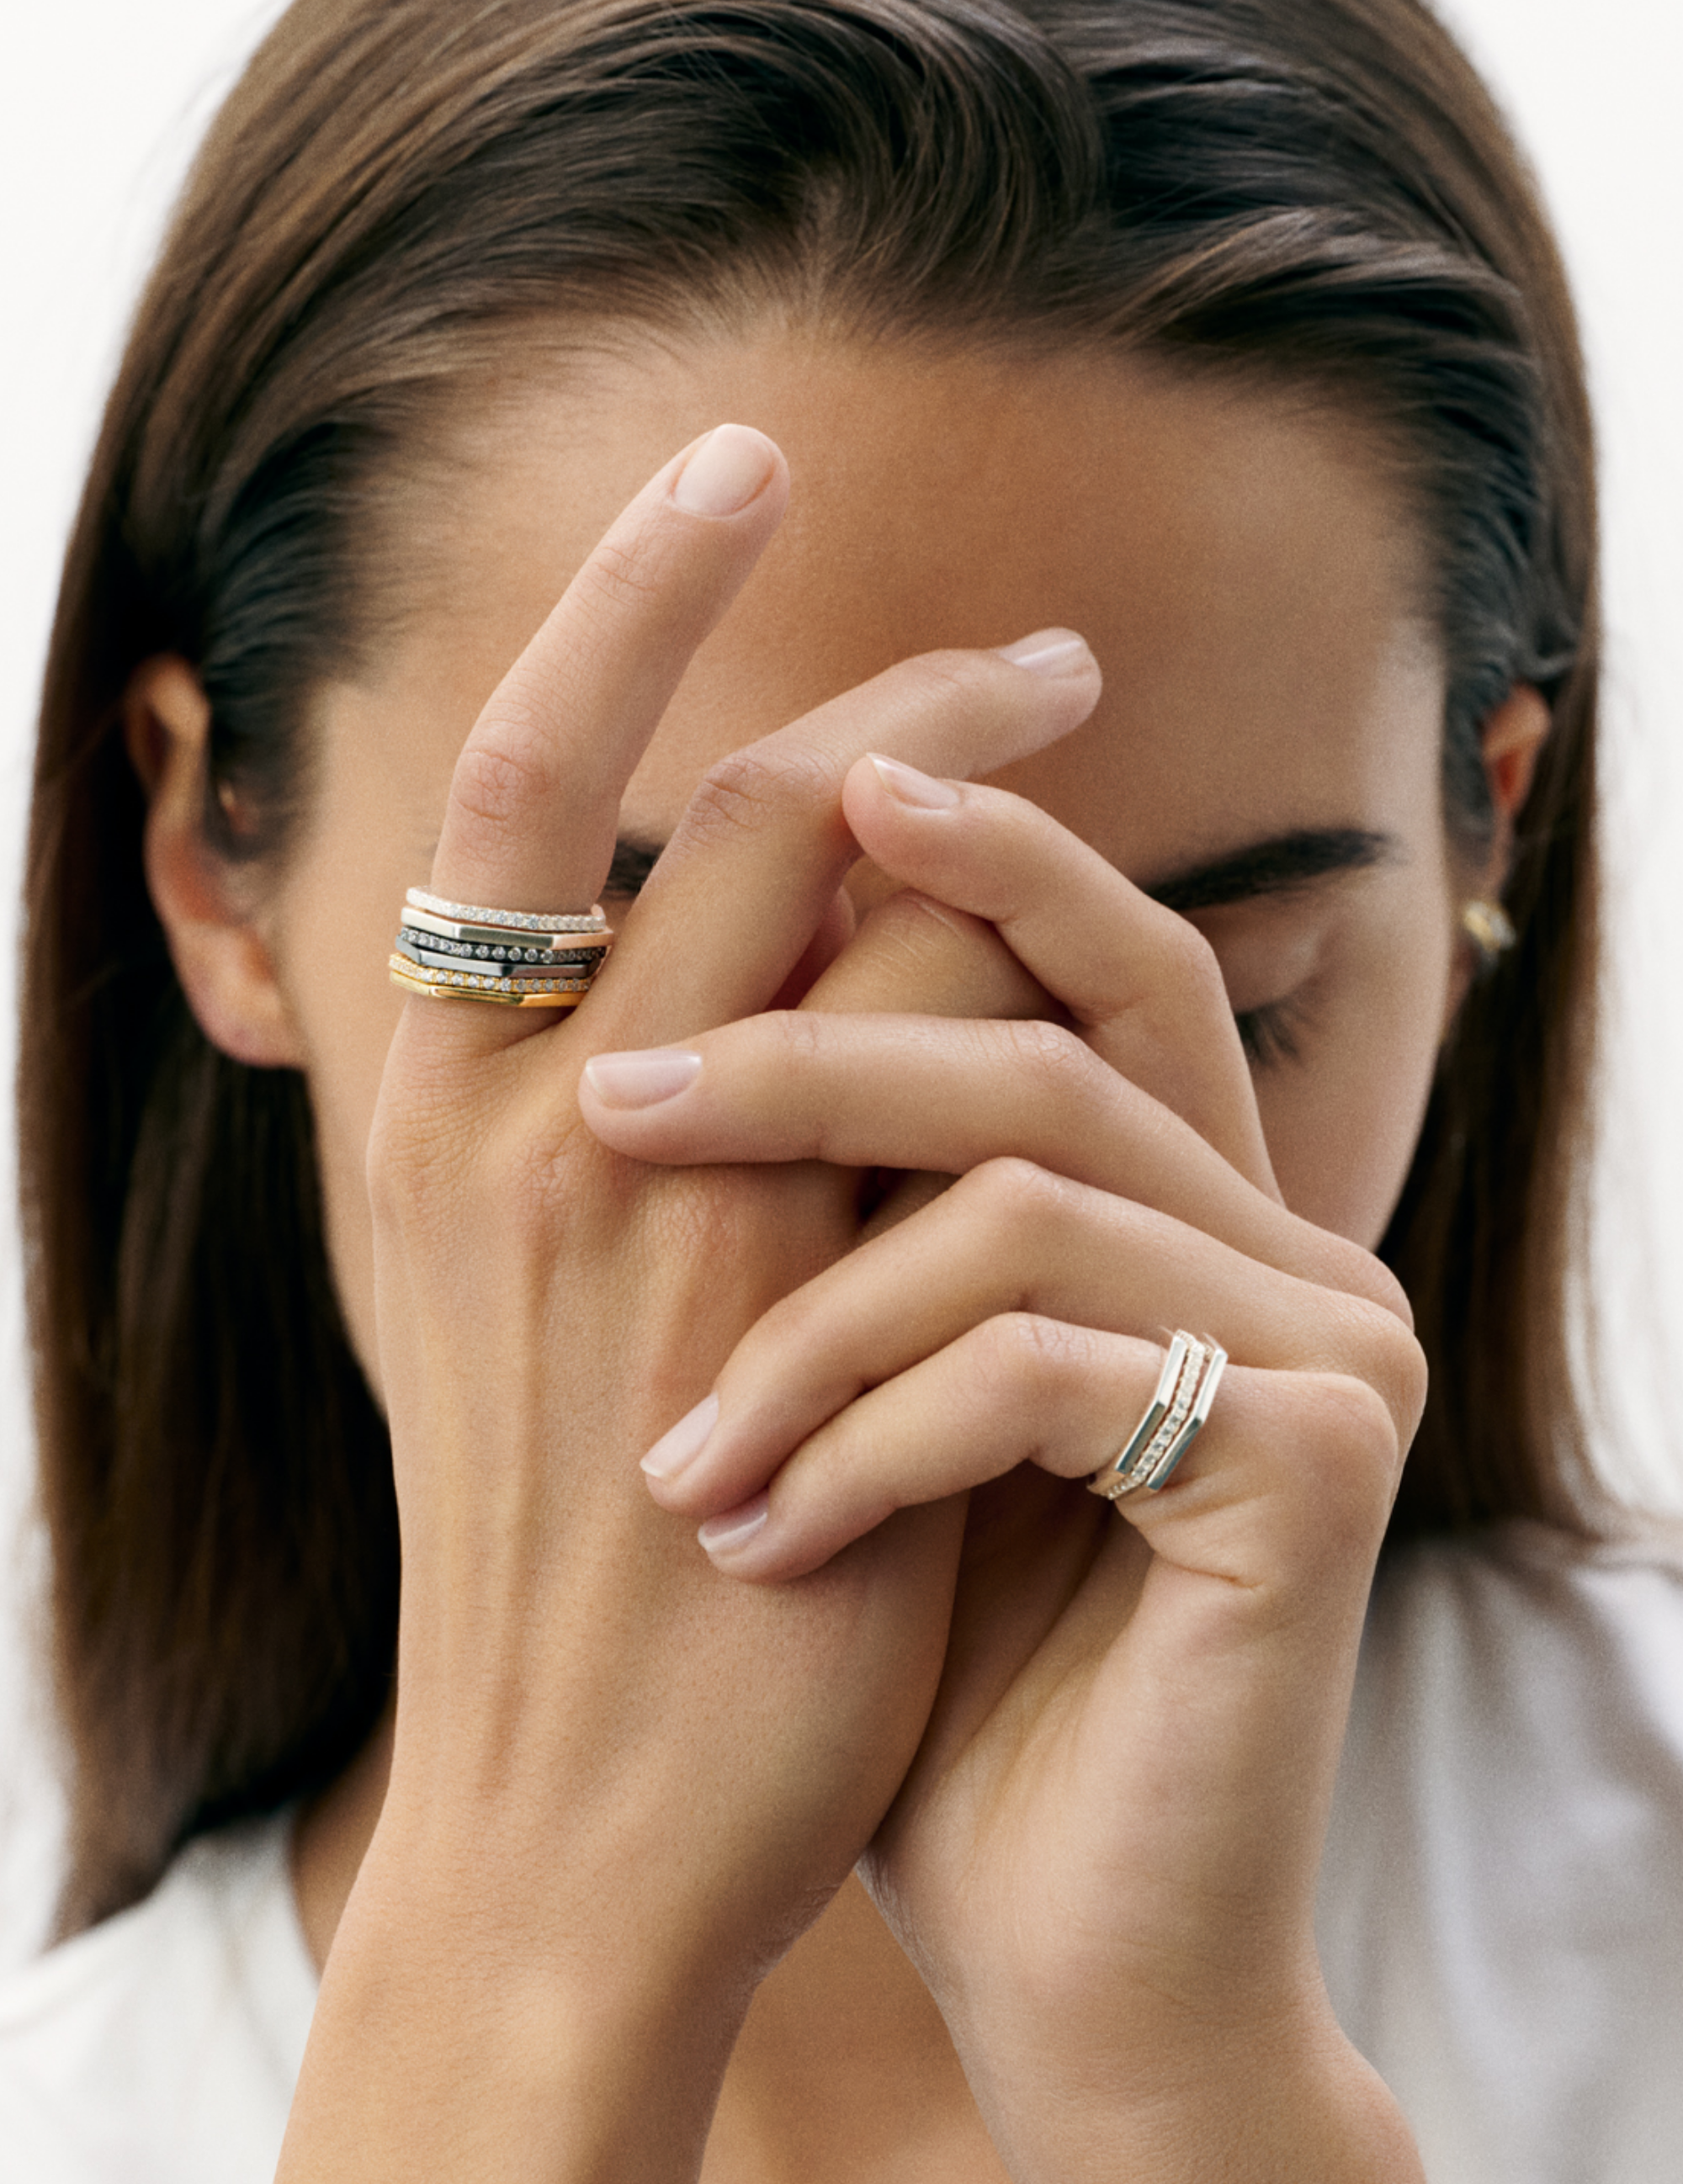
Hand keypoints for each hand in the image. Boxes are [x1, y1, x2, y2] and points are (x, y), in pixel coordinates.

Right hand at [278, 429, 1104, 2182]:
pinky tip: (1110, 958)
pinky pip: (941, 1048)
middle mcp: (512, 1112)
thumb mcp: (530, 1298)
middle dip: (897, 685)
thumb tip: (762, 945)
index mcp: (425, 1100)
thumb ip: (604, 1114)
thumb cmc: (567, 1548)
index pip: (510, 777)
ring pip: (853, 900)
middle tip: (1051, 649)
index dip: (624, 597)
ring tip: (1100, 748)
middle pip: (727, 796)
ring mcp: (648, 1194)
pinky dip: (1020, 974)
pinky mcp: (783, 1292)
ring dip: (995, 800)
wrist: (574, 1812)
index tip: (739, 479)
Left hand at [581, 757, 1426, 2178]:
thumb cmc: (942, 1669)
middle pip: (1051, 1047)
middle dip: (815, 1061)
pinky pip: (1040, 1364)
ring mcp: (1336, 1350)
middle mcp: (1297, 1253)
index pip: (1111, 970)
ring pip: (1021, 1199)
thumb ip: (864, 1207)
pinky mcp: (1323, 1465)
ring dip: (803, 1328)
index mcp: (1201, 1220)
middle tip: (619, 1111)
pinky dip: (867, 1445)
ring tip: (680, 1462)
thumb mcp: (879, 1393)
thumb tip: (705, 989)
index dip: (990, 851)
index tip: (827, 773)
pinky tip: (770, 1544)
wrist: (1070, 1945)